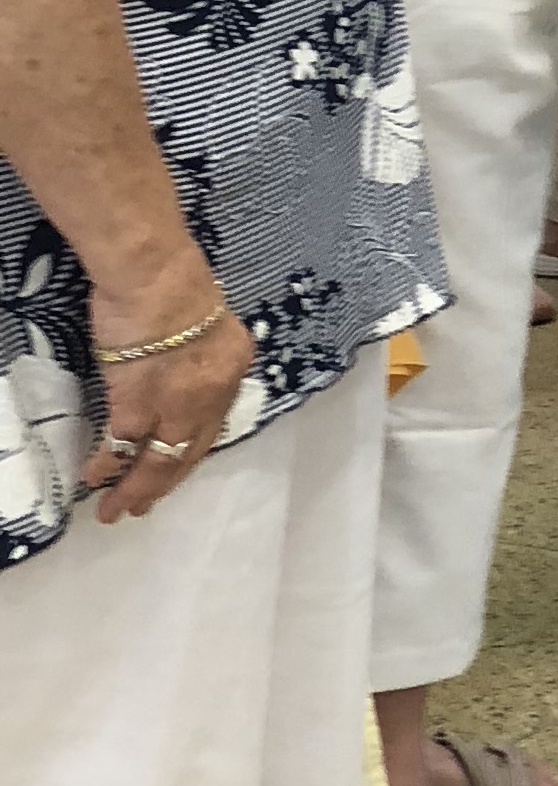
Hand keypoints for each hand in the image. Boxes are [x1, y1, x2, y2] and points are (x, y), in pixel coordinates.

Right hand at [82, 267, 254, 523]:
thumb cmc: (174, 282)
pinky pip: (123, 447)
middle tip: (146, 505)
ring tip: (120, 509)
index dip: (192, 449)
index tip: (177, 466)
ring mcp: (176, 405)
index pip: (214, 422)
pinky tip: (97, 480)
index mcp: (233, 367)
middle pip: (190, 451)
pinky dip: (109, 466)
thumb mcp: (208, 319)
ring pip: (159, 460)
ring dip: (137, 488)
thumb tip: (185, 364)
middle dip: (166, 482)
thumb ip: (201, 350)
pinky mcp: (138, 404)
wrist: (154, 276)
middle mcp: (213, 394)